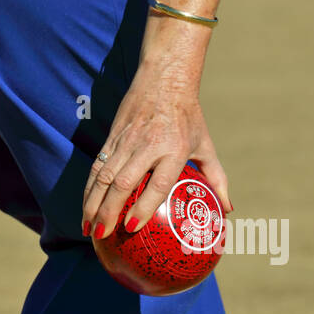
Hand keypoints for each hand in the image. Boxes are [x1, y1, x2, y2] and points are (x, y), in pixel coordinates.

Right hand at [82, 66, 230, 238]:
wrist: (164, 77)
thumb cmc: (189, 116)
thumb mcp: (205, 145)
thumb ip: (216, 178)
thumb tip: (228, 209)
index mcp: (174, 150)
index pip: (157, 184)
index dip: (143, 206)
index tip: (132, 226)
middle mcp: (147, 145)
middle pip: (122, 183)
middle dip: (108, 211)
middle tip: (102, 235)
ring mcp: (126, 140)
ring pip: (103, 176)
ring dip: (92, 203)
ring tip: (87, 227)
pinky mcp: (112, 135)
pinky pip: (97, 166)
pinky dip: (89, 188)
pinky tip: (86, 207)